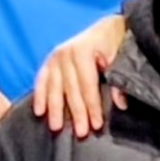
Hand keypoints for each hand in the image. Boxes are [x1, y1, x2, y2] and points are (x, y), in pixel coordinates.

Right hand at [33, 16, 130, 134]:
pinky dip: (39, 95)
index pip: (87, 85)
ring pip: (55, 87)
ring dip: (55, 109)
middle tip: (81, 132)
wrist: (106, 27)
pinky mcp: (50, 61)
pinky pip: (41, 80)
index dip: (92, 106)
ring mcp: (55, 57)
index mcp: (83, 51)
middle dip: (76, 113)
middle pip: (71, 89)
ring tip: (56, 127)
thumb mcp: (120, 58)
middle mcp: (65, 53)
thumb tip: (120, 104)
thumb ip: (118, 82)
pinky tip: (39, 111)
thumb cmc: (114, 43)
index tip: (96, 124)